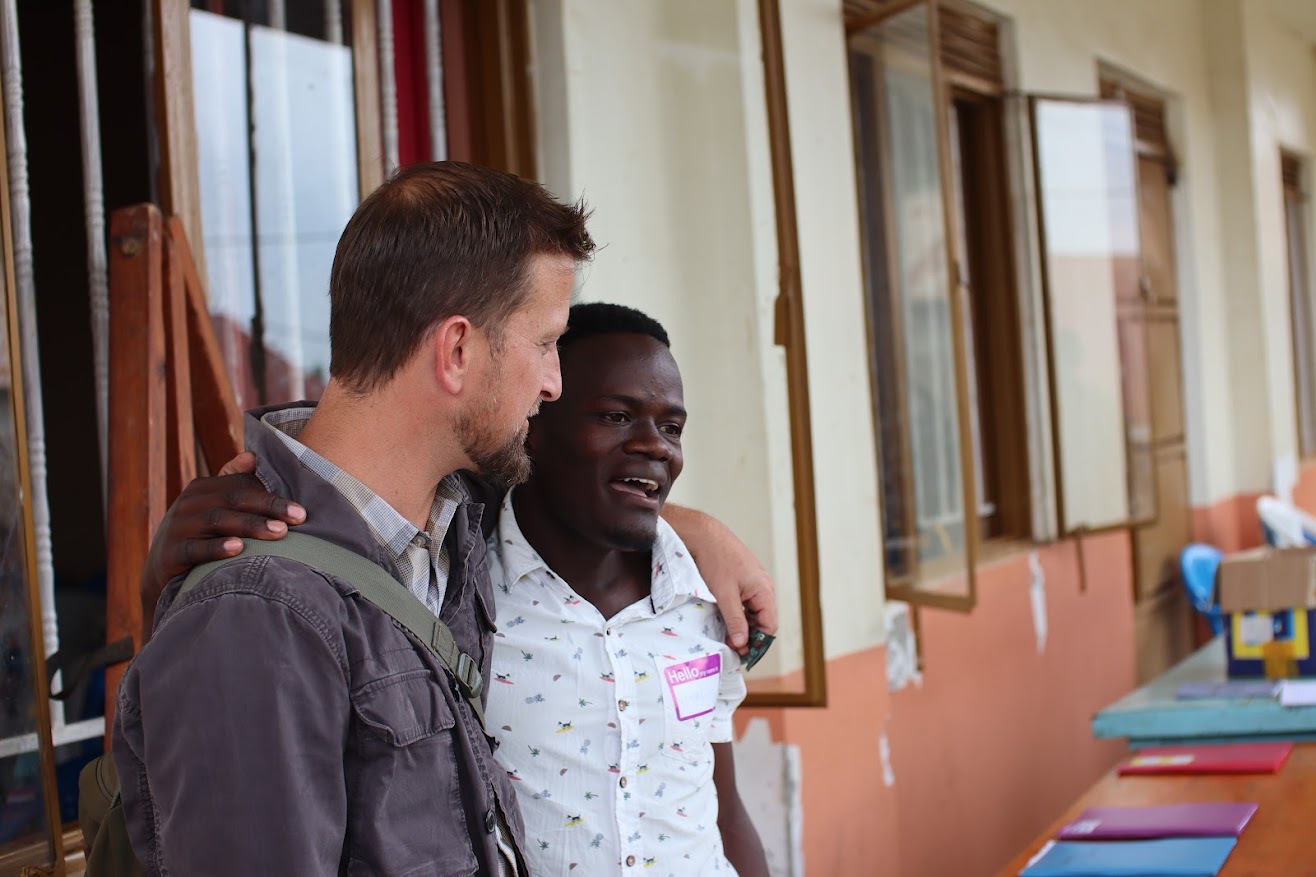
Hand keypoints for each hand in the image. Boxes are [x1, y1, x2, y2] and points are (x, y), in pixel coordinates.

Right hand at [141, 453, 303, 637]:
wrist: (162, 569)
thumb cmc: (200, 534)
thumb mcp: (212, 507)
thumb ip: (233, 482)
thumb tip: (253, 455)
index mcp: (203, 488)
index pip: (241, 486)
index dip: (272, 495)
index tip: (302, 510)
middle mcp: (189, 503)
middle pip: (234, 499)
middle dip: (269, 507)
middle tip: (299, 518)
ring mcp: (178, 527)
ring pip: (218, 521)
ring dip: (251, 525)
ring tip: (280, 533)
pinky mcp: (171, 553)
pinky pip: (195, 549)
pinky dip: (217, 548)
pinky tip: (238, 549)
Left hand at [661, 504, 778, 653]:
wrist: (703, 535)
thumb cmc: (716, 560)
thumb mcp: (725, 594)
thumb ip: (735, 620)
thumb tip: (742, 642)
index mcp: (764, 590)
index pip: (769, 626)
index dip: (757, 643)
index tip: (741, 654)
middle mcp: (762, 588)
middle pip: (762, 621)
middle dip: (748, 636)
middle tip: (730, 648)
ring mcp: (751, 584)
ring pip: (751, 613)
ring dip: (741, 626)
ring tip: (725, 637)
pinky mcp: (740, 581)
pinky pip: (743, 604)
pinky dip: (735, 614)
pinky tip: (722, 621)